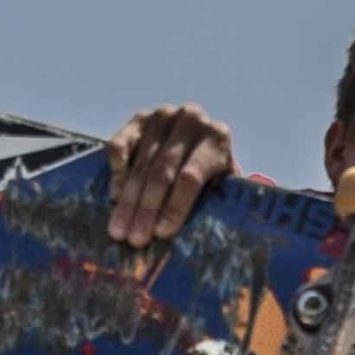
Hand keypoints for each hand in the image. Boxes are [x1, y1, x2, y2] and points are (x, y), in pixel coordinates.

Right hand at [105, 103, 235, 249]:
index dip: (175, 206)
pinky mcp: (139, 118)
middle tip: (134, 239)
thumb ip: (227, 200)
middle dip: (147, 209)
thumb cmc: (214, 176)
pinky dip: (116, 171)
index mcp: (217, 138)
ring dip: (127, 199)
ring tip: (118, 229)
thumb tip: (239, 230)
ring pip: (141, 163)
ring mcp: (163, 116)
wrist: (197, 141)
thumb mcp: (225, 186)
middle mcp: (191, 120)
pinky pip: (121, 145)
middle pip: (163, 171)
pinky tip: (114, 195)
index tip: (161, 234)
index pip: (192, 176)